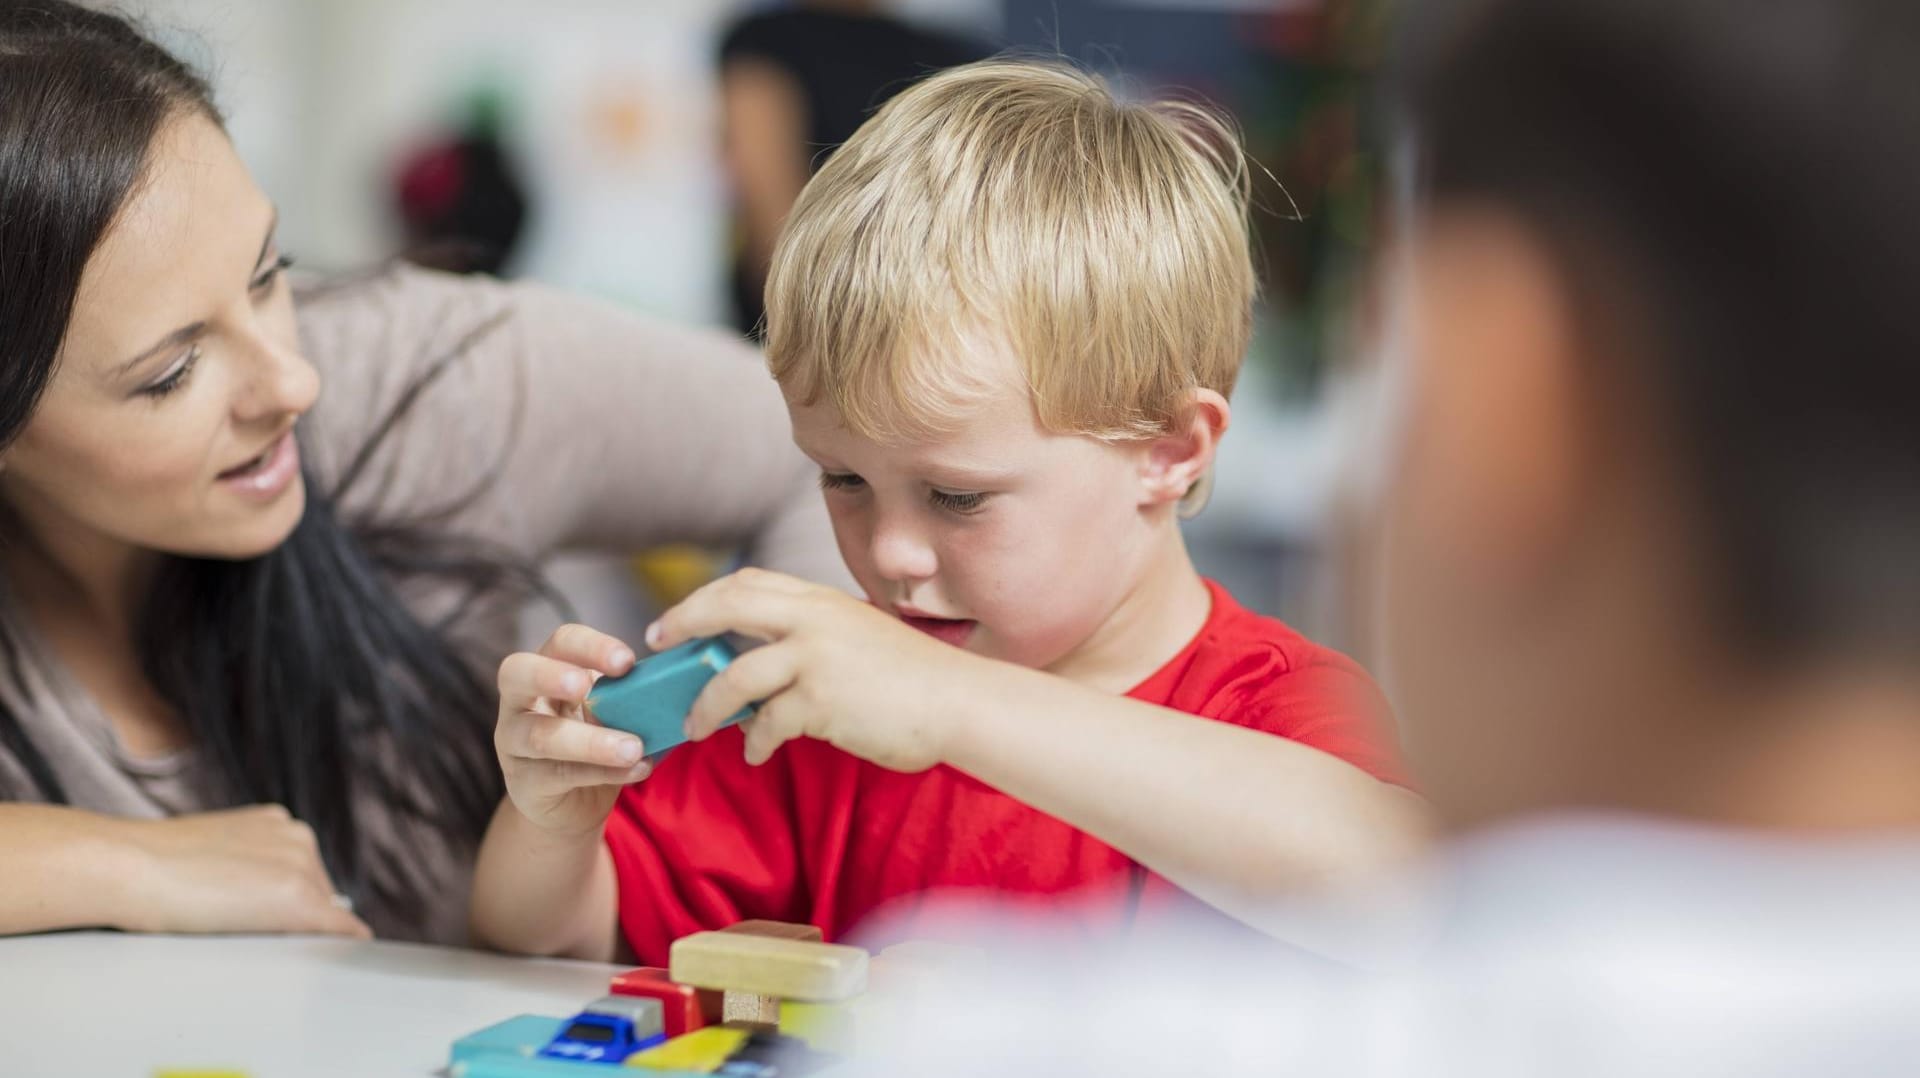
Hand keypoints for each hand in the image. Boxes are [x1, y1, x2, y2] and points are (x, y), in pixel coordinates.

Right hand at [123, 805, 372, 937]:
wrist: (130, 865)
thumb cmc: (151, 865)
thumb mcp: (212, 852)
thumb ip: (244, 866)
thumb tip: (258, 896)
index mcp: (278, 823)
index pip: (302, 873)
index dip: (284, 902)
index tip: (268, 920)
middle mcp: (299, 838)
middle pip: (319, 893)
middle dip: (296, 916)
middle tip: (249, 932)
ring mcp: (304, 868)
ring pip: (325, 914)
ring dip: (303, 931)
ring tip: (249, 937)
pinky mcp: (300, 901)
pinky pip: (340, 928)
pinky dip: (342, 944)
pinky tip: (341, 954)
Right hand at [495, 623, 651, 836]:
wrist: (572, 803)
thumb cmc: (595, 741)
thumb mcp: (611, 711)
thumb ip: (632, 696)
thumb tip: (682, 685)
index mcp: (546, 668)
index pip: (559, 642)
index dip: (590, 646)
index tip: (628, 661)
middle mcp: (520, 700)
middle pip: (515, 672)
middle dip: (551, 675)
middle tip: (585, 686)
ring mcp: (514, 742)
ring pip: (540, 735)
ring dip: (591, 741)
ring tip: (634, 747)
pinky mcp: (524, 783)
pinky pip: (560, 775)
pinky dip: (604, 773)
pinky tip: (638, 769)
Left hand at [649, 569, 987, 770]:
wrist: (959, 703)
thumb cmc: (915, 680)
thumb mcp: (859, 637)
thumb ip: (815, 637)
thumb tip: (764, 663)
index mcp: (822, 600)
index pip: (747, 583)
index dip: (703, 599)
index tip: (676, 622)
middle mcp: (814, 620)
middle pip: (725, 607)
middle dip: (682, 626)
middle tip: (657, 653)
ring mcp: (815, 659)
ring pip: (733, 676)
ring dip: (705, 707)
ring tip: (696, 728)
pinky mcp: (821, 701)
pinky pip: (766, 724)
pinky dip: (754, 743)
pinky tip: (757, 755)